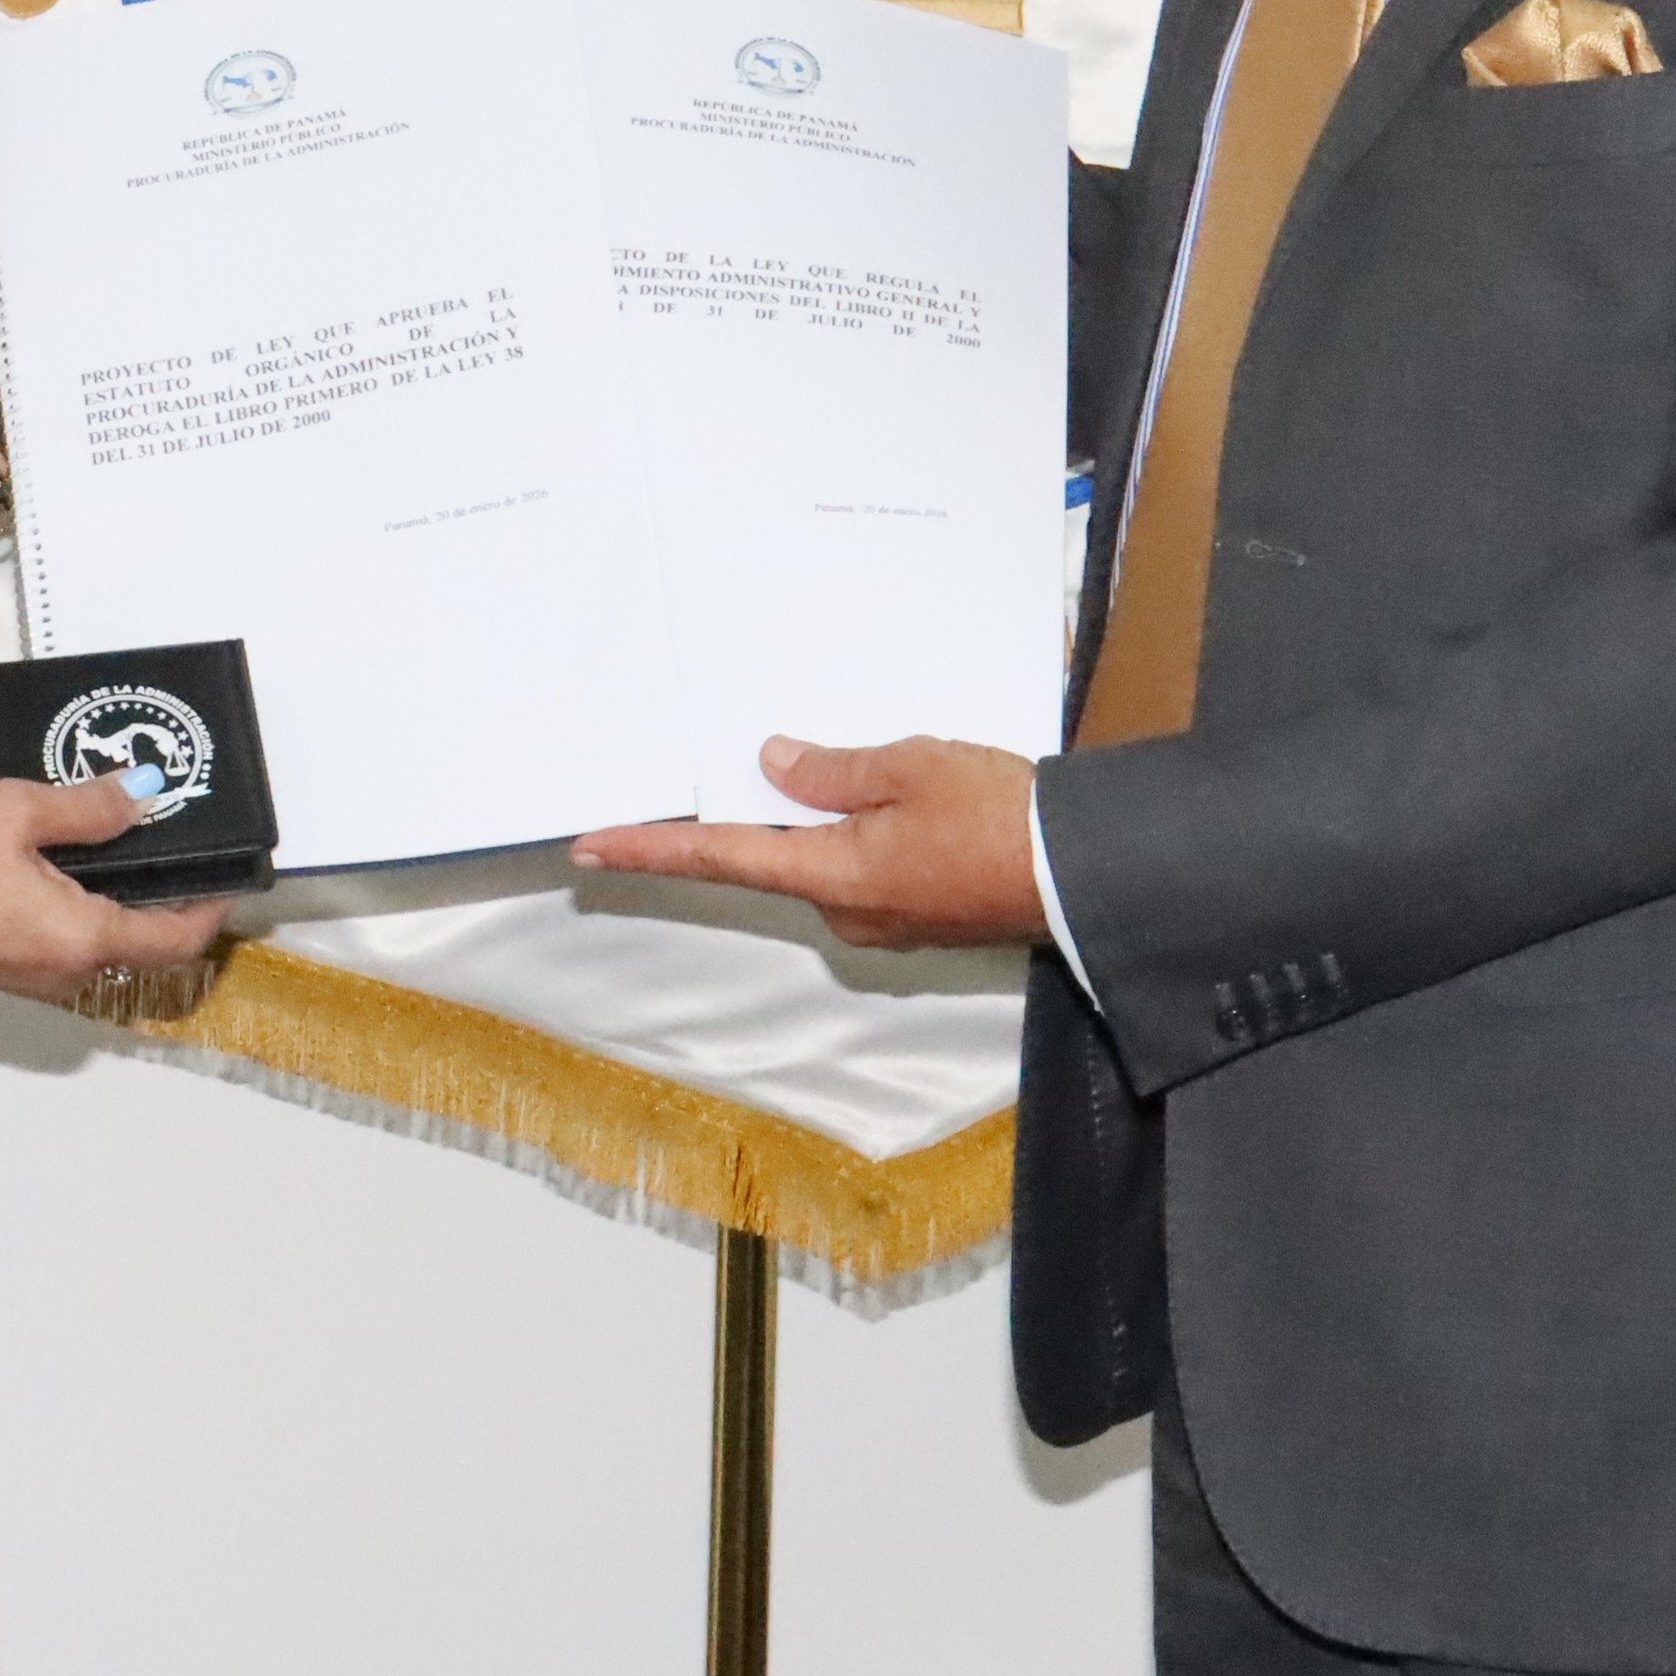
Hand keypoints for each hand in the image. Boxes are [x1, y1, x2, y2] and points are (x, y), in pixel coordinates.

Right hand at [0, 779, 234, 994]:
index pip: (179, 939)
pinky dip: (92, 909)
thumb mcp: (14, 813)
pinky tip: (77, 860)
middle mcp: (70, 973)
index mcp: (85, 939)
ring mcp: (35, 978)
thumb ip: (87, 808)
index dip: (214, 907)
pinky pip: (71, 943)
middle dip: (175, 900)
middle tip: (184, 838)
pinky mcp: (5, 969)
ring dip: (130, 903)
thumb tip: (147, 798)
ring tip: (134, 838)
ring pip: (108, 945)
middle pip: (148, 946)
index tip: (232, 868)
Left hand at [571, 735, 1045, 948]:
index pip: (719, 856)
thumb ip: (832, 770)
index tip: (590, 845)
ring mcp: (887, 919)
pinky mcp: (923, 914)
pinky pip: (872, 866)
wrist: (1086, 876)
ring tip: (868, 765)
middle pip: (779, 854)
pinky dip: (867, 830)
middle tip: (752, 757)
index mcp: (830, 874)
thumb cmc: (999, 817)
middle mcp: (847, 910)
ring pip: (830, 857)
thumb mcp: (908, 767)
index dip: (651, 848)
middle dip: (765, 811)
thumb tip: (773, 764)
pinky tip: (900, 796)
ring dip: (829, 816)